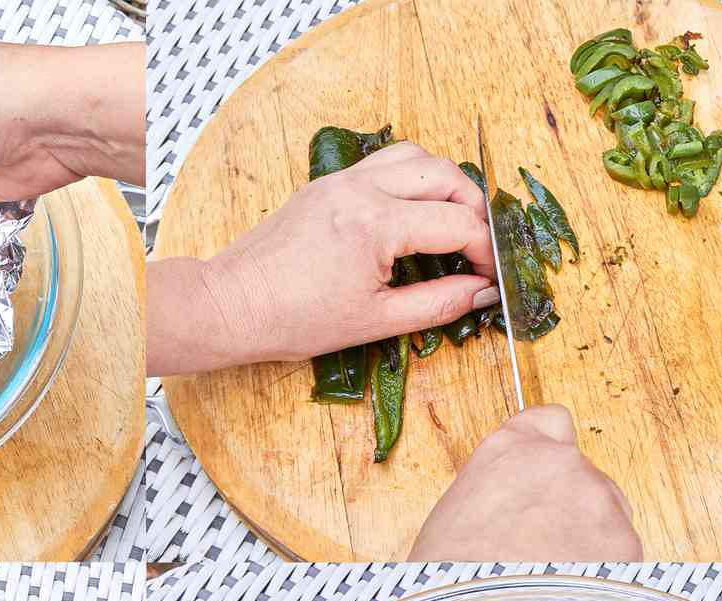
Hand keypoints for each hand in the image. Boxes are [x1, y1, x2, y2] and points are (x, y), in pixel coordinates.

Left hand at [150, 142, 497, 374]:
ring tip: (451, 224)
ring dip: (443, 184)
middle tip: (479, 247)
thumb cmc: (291, 320)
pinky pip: (381, 165)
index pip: (457, 224)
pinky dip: (409, 180)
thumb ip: (436, 304)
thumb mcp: (374, 321)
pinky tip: (410, 216)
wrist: (231, 306)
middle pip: (444, 175)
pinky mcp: (324, 185)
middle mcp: (361, 189)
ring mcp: (340, 181)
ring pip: (413, 157)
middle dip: (473, 209)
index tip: (491, 276)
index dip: (485, 252)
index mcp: (376, 224)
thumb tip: (481, 292)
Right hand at [409, 405, 643, 561]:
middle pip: (586, 476)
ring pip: (608, 516)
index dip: (552, 454)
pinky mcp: (624, 543)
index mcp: (510, 449)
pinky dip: (605, 576)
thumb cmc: (446, 577)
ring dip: (591, 543)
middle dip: (574, 510)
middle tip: (543, 551)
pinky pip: (622, 556)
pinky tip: (571, 597)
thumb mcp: (456, 514)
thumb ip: (499, 493)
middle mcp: (560, 462)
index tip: (548, 480)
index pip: (553, 422)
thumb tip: (518, 511)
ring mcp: (597, 499)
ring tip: (553, 582)